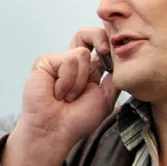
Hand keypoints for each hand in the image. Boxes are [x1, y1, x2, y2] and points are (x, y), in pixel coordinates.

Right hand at [19, 27, 119, 144]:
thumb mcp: (106, 98)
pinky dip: (67, 81)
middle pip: (87, 34)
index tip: (115, 52)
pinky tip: (57, 94)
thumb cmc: (77, 120)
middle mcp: (73, 63)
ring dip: (79, 81)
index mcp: (89, 70)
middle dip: (100, 38)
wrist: (55, 131)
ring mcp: (58, 62)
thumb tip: (122, 59)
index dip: (109, 42)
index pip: (99, 44)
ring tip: (68, 97)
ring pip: (81, 53)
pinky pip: (67, 60)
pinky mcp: (44, 63)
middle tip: (105, 51)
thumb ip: (114, 78)